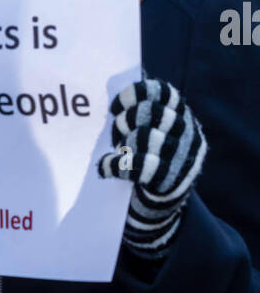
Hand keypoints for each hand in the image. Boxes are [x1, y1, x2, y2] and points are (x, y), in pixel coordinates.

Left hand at [98, 79, 206, 257]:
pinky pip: (136, 165)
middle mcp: (187, 136)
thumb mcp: (152, 136)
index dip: (138, 93)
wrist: (156, 211)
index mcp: (183, 119)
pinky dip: (114, 165)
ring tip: (117, 151)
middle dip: (127, 119)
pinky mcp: (167, 182)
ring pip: (145, 137)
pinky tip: (104, 168)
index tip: (116, 104)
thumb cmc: (148, 165)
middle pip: (151, 112)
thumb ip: (142, 113)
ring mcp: (180, 160)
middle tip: (116, 132)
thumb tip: (119, 81)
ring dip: (124, 143)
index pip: (165, 94)